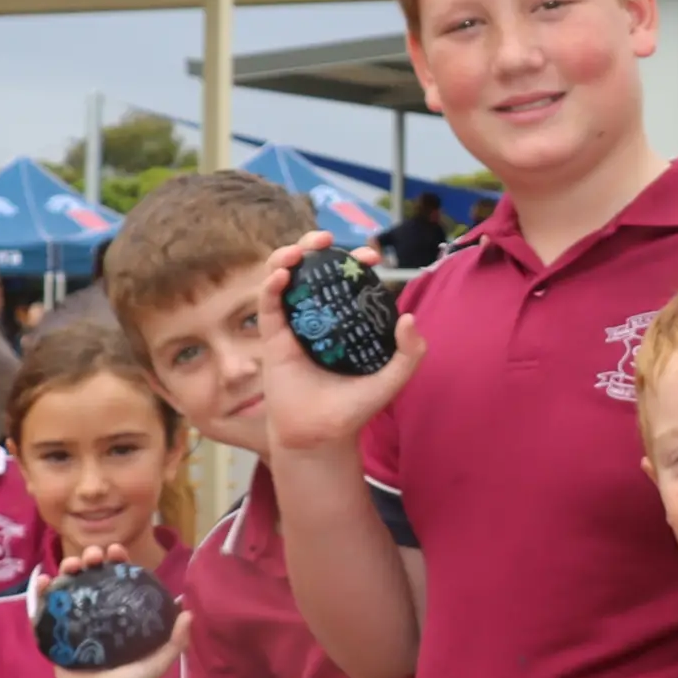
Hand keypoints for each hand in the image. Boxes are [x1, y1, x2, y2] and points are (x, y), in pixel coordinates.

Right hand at [32, 549, 191, 677]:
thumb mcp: (156, 663)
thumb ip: (174, 641)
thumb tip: (189, 613)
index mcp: (119, 611)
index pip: (118, 577)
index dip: (118, 560)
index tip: (118, 551)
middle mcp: (96, 610)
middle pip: (91, 575)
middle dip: (90, 558)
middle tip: (93, 557)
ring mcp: (73, 620)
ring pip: (67, 585)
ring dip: (67, 568)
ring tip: (71, 565)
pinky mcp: (54, 632)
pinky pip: (44, 610)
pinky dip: (40, 592)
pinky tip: (43, 581)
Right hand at [254, 236, 423, 459]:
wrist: (320, 437)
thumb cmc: (353, 410)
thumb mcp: (390, 380)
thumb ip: (409, 353)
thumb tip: (409, 317)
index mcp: (347, 321)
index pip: (350, 281)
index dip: (356, 262)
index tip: (370, 256)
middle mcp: (320, 317)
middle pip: (314, 270)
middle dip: (318, 247)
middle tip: (327, 240)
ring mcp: (294, 325)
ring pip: (286, 279)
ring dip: (288, 257)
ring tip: (299, 251)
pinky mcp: (273, 338)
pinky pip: (268, 305)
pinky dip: (271, 286)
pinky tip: (281, 276)